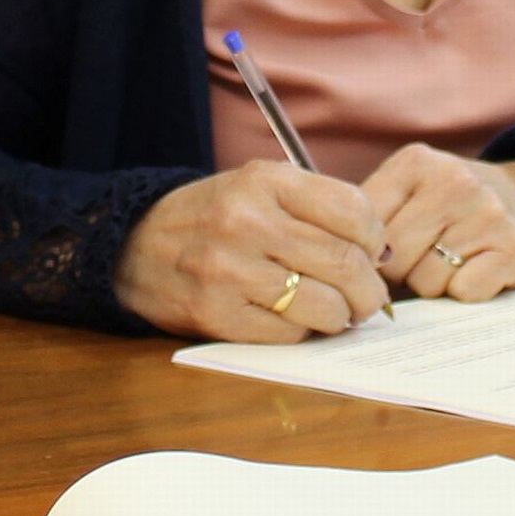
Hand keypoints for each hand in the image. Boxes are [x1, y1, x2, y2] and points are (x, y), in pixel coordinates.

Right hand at [114, 161, 389, 341]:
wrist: (132, 247)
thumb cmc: (211, 219)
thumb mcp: (257, 190)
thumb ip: (316, 210)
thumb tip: (382, 255)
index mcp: (264, 180)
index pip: (355, 210)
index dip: (377, 240)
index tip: (373, 254)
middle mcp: (247, 221)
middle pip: (346, 263)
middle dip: (370, 291)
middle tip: (368, 300)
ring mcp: (228, 270)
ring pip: (324, 305)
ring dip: (341, 317)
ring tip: (334, 313)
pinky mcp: (215, 314)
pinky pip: (288, 334)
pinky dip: (302, 333)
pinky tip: (291, 321)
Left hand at [362, 146, 514, 301]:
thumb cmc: (451, 205)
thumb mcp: (409, 190)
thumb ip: (372, 218)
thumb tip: (345, 266)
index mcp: (415, 163)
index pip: (364, 229)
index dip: (371, 252)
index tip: (387, 252)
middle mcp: (454, 182)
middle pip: (394, 260)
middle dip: (402, 272)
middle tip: (425, 257)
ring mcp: (488, 213)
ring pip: (427, 281)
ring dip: (434, 283)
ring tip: (452, 260)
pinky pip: (464, 292)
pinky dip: (465, 291)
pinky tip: (477, 268)